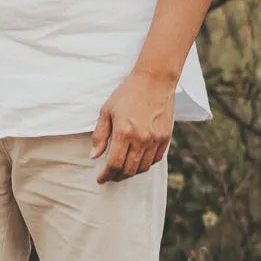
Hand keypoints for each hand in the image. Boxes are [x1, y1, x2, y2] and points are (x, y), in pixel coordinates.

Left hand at [92, 68, 175, 182]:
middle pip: (129, 169)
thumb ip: (100, 135)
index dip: (106, 175)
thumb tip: (94, 156)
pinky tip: (136, 162)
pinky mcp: (166, 138)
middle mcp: (141, 139)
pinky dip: (144, 165)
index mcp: (124, 132)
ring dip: (131, 172)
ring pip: (142, 167)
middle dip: (117, 177)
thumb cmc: (127, 93)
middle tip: (110, 176)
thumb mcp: (106, 111)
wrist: (154, 81)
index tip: (100, 179)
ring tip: (122, 170)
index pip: (114, 164)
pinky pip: (155, 160)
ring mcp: (155, 140)